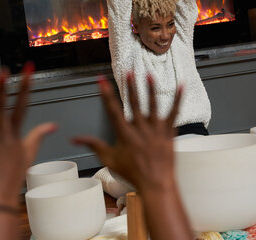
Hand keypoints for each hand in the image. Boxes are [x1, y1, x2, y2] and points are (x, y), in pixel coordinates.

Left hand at [0, 63, 56, 206]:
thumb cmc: (13, 175)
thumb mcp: (29, 152)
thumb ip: (39, 135)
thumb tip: (53, 125)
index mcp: (14, 134)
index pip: (22, 106)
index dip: (25, 87)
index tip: (28, 72)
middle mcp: (1, 135)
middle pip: (2, 108)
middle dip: (4, 89)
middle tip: (4, 72)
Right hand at [73, 73, 182, 190]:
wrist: (156, 184)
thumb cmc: (132, 173)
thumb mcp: (109, 159)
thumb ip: (93, 145)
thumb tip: (74, 139)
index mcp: (125, 134)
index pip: (113, 110)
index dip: (106, 93)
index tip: (101, 80)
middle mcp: (140, 130)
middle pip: (134, 103)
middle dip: (131, 86)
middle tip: (129, 72)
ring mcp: (156, 130)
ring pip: (154, 105)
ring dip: (151, 89)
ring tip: (148, 75)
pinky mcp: (169, 132)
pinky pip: (174, 113)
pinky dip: (178, 99)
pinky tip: (181, 86)